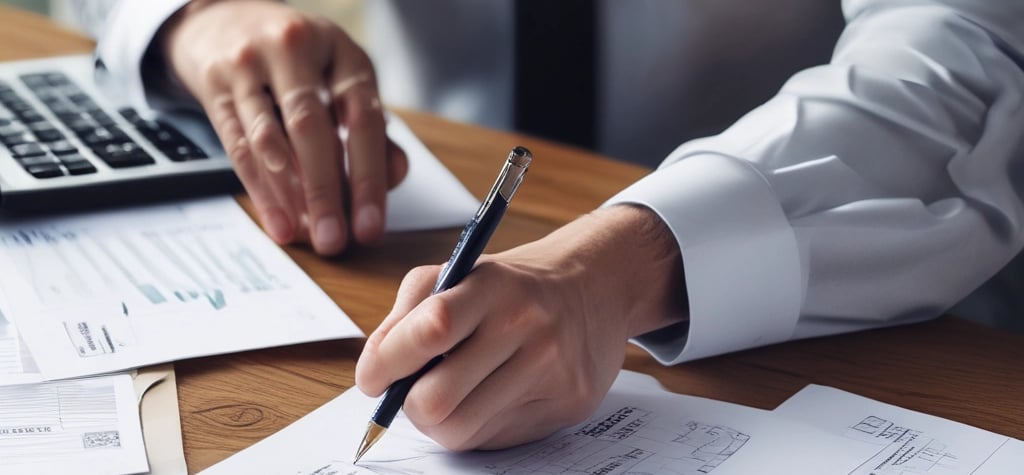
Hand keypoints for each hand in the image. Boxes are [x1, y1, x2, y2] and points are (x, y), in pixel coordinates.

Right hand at [159, 0, 406, 254]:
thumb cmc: (299, 64)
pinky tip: (276, 220)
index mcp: (342, 53)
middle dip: (326, 192)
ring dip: (289, 194)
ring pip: (270, 139)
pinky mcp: (216, 83)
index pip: (363, 119)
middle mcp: (296, 49)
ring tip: (305, 235)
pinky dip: (260, 189)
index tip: (370, 225)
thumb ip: (371, 131)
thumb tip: (394, 177)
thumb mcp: (342, 83)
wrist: (224, 23)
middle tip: (334, 239)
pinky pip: (238, 145)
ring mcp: (250, 63)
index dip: (369, 177)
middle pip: (312, 128)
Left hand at [355, 205, 686, 449]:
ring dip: (440, 420)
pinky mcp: (569, 403)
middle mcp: (527, 325)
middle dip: (408, 405)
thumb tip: (374, 370)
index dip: (385, 363)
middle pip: (437, 400)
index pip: (430, 330)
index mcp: (492, 285)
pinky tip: (492, 395)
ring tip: (451, 393)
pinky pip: (496, 438)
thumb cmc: (511, 287)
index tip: (372, 377)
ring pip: (461, 431)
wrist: (595, 288)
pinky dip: (479, 424)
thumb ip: (408, 316)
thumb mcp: (458, 274)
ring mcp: (551, 369)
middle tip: (410, 391)